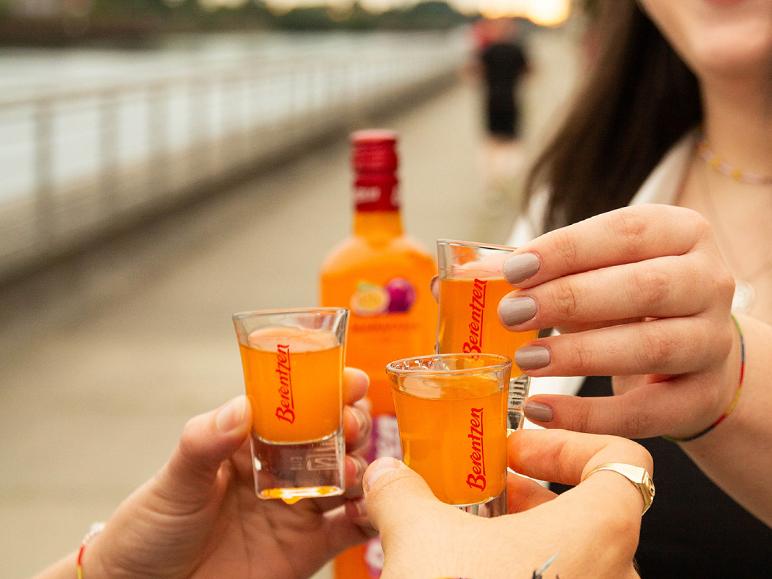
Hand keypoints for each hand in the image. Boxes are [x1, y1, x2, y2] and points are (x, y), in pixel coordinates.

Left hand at [81, 368, 371, 578]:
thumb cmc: (152, 527)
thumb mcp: (174, 480)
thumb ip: (204, 442)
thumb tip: (240, 407)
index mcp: (251, 441)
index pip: (296, 404)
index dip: (326, 387)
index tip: (348, 378)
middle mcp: (281, 468)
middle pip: (331, 435)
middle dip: (351, 422)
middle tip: (351, 423)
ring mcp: (298, 507)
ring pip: (348, 476)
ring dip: (364, 465)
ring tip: (358, 469)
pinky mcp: (309, 546)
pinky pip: (350, 528)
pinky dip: (369, 515)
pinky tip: (372, 507)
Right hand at [361, 429, 651, 578]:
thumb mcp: (420, 538)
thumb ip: (402, 492)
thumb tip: (386, 475)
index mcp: (599, 532)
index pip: (622, 460)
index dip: (568, 443)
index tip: (517, 451)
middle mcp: (615, 577)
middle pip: (590, 509)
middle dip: (528, 494)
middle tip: (483, 491)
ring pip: (572, 558)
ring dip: (520, 539)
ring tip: (465, 538)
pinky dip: (522, 577)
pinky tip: (468, 577)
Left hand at [497, 205, 739, 438]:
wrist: (694, 355)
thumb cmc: (628, 301)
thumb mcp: (592, 273)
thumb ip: (536, 272)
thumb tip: (460, 277)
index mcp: (681, 234)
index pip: (626, 231)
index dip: (567, 249)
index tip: (513, 269)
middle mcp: (709, 282)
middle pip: (644, 287)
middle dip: (570, 299)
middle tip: (511, 314)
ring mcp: (712, 342)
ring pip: (651, 347)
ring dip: (580, 355)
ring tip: (524, 360)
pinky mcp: (700, 397)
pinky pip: (646, 411)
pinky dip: (589, 415)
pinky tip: (540, 410)